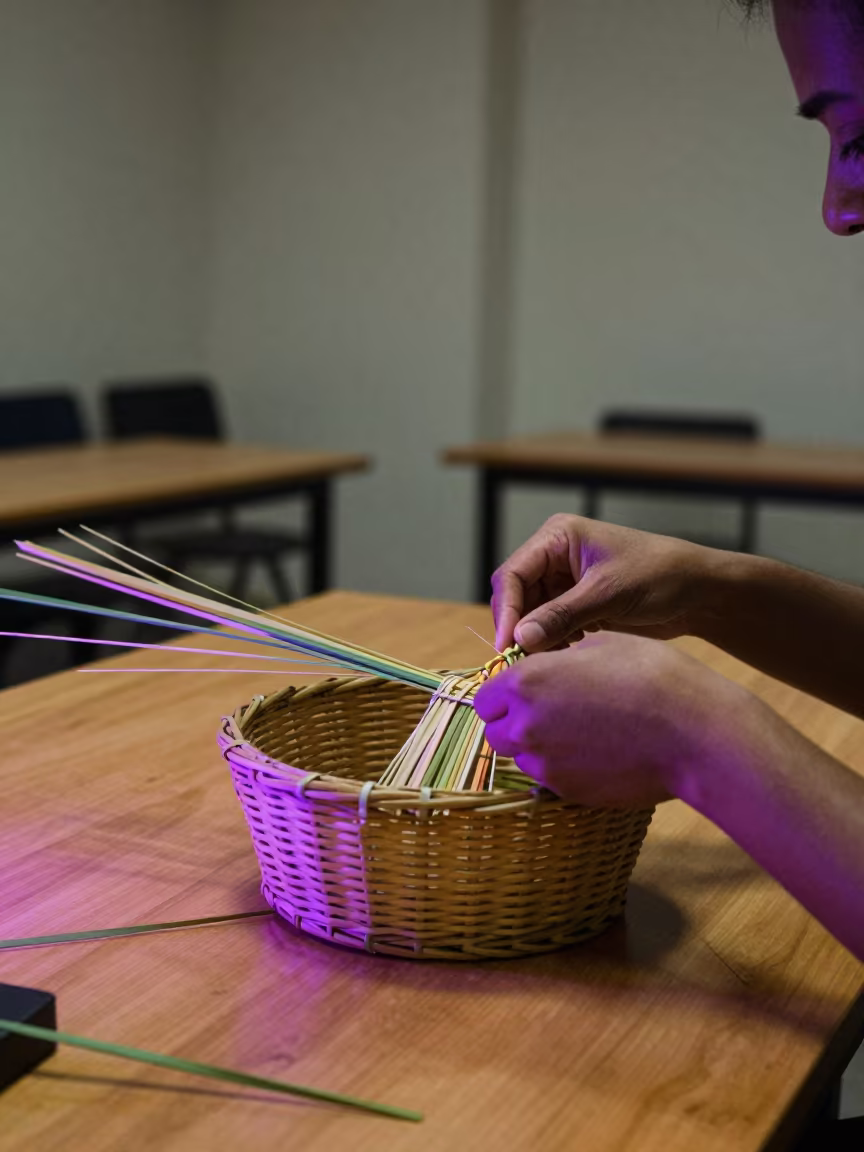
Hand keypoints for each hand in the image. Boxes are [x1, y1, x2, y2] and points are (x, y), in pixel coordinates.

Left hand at [474, 632, 746, 807]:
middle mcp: (527, 727)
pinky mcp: (571, 793)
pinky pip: (553, 780)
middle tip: (553, 710)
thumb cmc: (652, 676)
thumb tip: (546, 667)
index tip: (527, 690)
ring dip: (540, 747)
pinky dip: (566, 768)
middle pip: (497, 732)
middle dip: (516, 722)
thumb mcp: (601, 644)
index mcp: (527, 683)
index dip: (503, 693)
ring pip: (524, 760)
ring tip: (583, 730)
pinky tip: (600, 752)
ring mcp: (548, 766)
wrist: (694, 733)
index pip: (484, 698)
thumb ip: (558, 658)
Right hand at [491, 514, 723, 651]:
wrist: (699, 593)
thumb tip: (520, 638)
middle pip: (517, 595)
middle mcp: (555, 555)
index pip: (513, 573)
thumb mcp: (608, 594)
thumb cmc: (660, 576)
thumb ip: (561, 615)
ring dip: (537, 637)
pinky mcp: (577, 603)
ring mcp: (565, 580)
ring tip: (555, 656)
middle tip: (525, 660)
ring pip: (531, 614)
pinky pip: (549, 625)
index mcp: (558, 537)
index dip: (507, 610)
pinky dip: (553, 641)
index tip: (508, 645)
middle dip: (521, 626)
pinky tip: (571, 649)